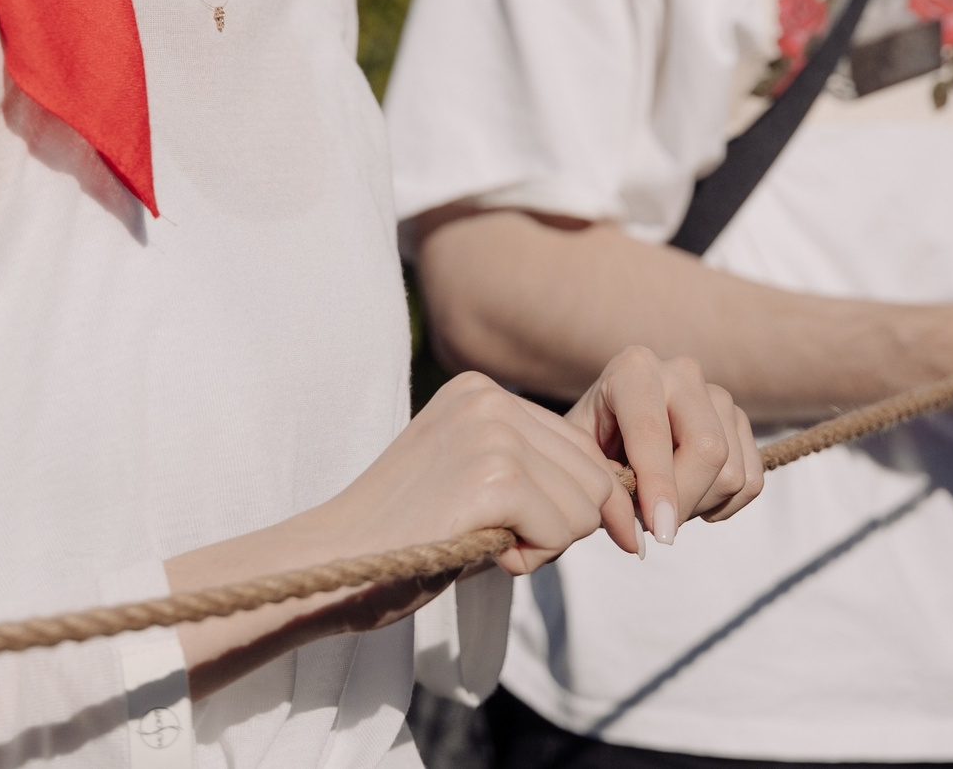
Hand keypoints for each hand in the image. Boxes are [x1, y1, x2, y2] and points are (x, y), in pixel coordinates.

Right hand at [310, 371, 634, 577]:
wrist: (333, 562)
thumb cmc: (403, 535)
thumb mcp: (470, 479)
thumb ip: (532, 472)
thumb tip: (620, 504)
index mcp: (480, 391)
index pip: (578, 448)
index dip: (576, 502)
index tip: (544, 537)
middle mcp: (489, 399)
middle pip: (592, 475)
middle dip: (561, 525)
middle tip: (499, 542)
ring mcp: (491, 433)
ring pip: (585, 506)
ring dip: (546, 543)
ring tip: (482, 542)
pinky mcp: (494, 477)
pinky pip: (561, 531)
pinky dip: (530, 557)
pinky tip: (479, 550)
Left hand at [563, 347, 762, 545]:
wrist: (613, 425)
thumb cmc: (593, 442)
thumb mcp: (583, 461)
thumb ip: (608, 493)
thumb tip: (644, 538)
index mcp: (633, 370)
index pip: (653, 432)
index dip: (658, 486)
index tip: (660, 532)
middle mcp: (681, 372)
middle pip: (708, 449)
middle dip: (685, 502)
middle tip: (657, 527)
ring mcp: (718, 394)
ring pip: (732, 472)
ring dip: (699, 506)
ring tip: (664, 502)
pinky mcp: (740, 420)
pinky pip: (752, 481)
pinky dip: (724, 505)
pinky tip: (693, 496)